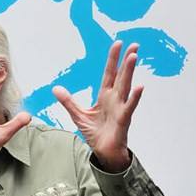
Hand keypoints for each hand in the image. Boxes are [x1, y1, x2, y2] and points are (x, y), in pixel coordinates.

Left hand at [53, 41, 140, 171]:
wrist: (103, 150)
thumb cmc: (95, 133)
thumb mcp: (78, 115)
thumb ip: (68, 101)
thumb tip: (56, 88)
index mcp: (105, 96)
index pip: (109, 74)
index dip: (113, 59)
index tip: (118, 44)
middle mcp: (115, 99)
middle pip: (120, 76)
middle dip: (126, 60)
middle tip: (134, 45)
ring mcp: (120, 108)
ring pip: (126, 86)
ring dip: (129, 72)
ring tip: (134, 57)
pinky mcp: (123, 119)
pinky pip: (129, 106)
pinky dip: (134, 97)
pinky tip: (139, 87)